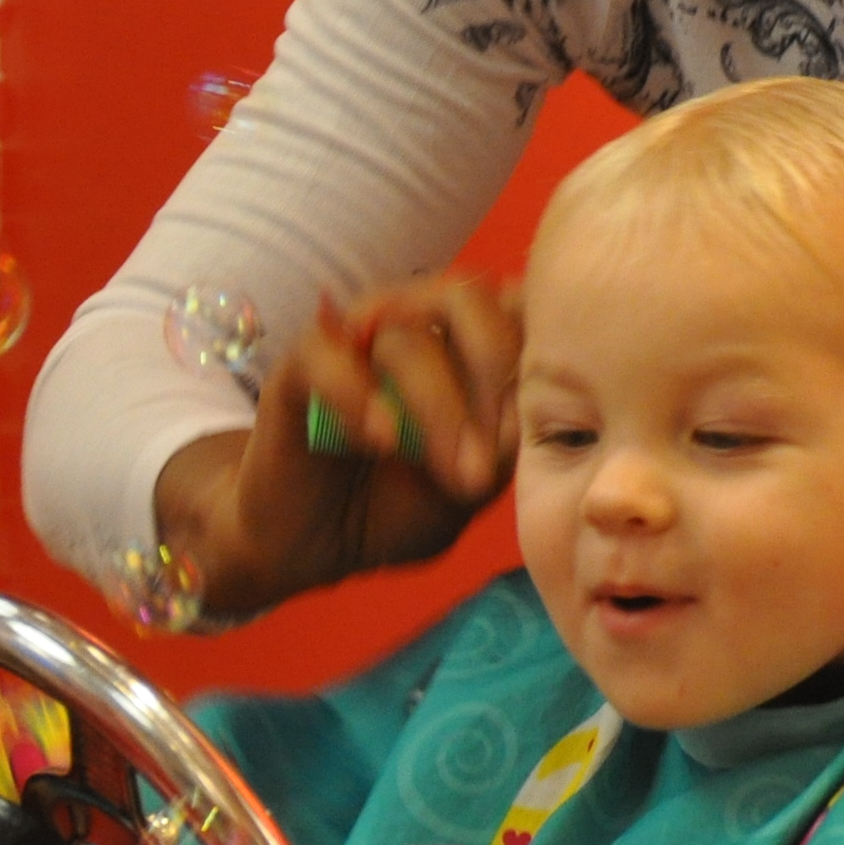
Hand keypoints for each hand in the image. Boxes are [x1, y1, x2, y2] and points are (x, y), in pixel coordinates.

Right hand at [151, 268, 524, 620]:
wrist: (314, 545)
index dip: (537, 355)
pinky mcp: (299, 365)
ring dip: (439, 408)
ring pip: (404, 337)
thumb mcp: (469, 485)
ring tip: (457, 476)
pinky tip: (383, 442)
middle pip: (465, 299)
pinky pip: (328, 357)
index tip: (545, 428)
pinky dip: (359, 398)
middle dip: (493, 372)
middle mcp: (413, 321)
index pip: (515, 303)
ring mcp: (355, 338)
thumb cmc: (399, 507)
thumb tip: (525, 413)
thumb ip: (502, 445)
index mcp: (466, 340)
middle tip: (495, 455)